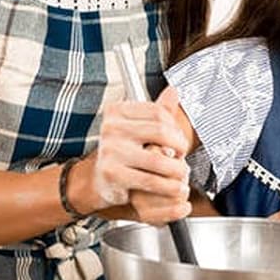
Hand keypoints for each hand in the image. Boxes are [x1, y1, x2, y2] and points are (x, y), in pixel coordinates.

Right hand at [78, 94, 188, 215]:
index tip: (180, 138)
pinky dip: (169, 186)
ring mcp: (110, 152)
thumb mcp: (137, 127)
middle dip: (179, 145)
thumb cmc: (122, 151)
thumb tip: (173, 91)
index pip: (158, 112)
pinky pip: (151, 180)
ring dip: (178, 169)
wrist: (97, 180)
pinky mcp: (113, 175)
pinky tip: (177, 188)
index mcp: (117, 111)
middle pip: (161, 132)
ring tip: (182, 173)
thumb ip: (157, 110)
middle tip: (183, 155)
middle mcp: (111, 128)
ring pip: (159, 159)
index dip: (176, 127)